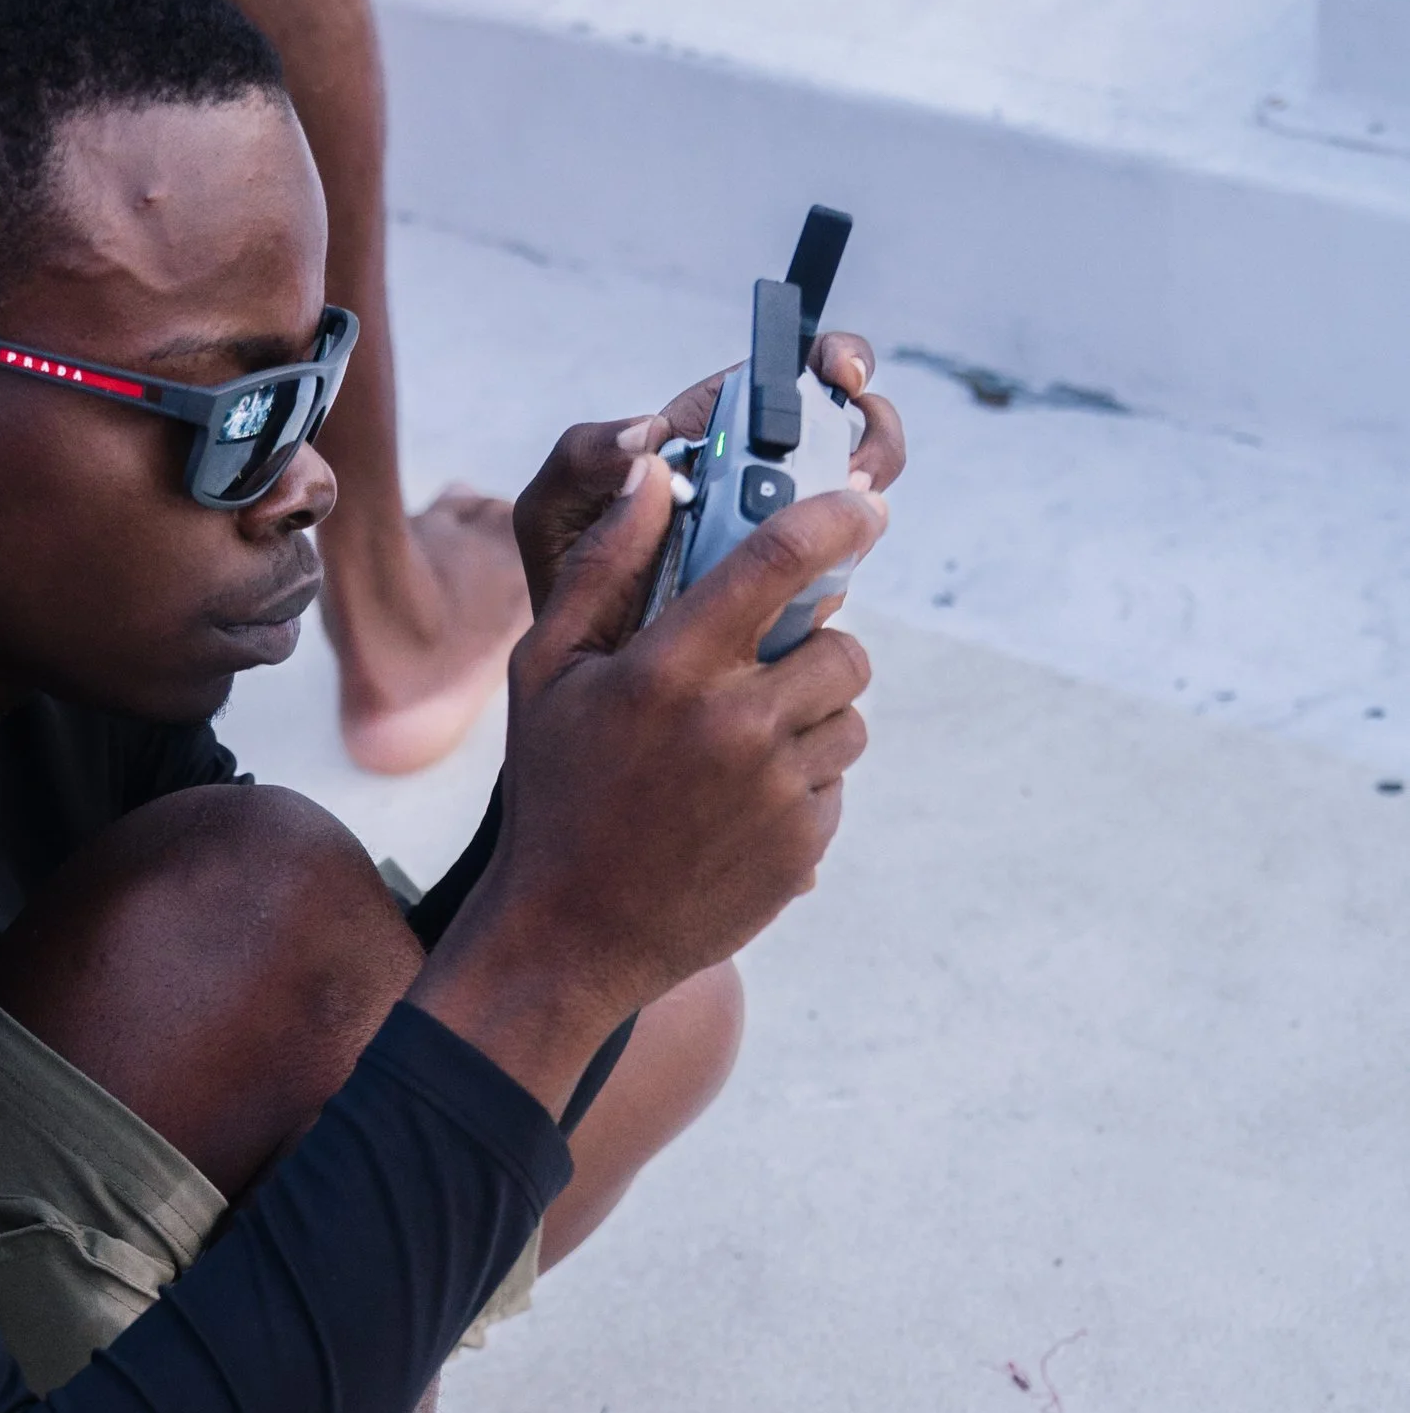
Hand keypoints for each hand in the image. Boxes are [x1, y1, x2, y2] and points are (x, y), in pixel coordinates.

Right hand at [415, 457, 884, 1115]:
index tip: (866, 506)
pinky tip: (737, 805)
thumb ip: (605, 568)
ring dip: (812, 715)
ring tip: (739, 747)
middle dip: (813, 646)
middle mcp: (732, 724)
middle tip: (762, 670)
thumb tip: (653, 474)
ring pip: (848, 713)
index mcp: (667, 668)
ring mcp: (774, 790)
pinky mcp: (802, 846)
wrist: (566, 938)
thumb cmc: (552, 792)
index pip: (781, 558)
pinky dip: (801, 780)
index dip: (838, 517)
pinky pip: (836, 779)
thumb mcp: (546, 673)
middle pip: (840, 643)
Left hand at [510, 331, 904, 615]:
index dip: (832, 361)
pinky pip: (833, 580)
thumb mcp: (552, 509)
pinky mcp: (792, 598)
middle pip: (849, 437)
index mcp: (712, 436)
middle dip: (870, 441)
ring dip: (855, 518)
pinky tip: (794, 597)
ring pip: (851, 511)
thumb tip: (650, 434)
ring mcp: (780, 539)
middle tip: (851, 472)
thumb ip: (582, 458)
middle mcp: (756, 480)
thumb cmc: (562, 572)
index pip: (792, 377)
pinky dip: (829, 582)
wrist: (576, 664)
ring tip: (820, 539)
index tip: (841, 374)